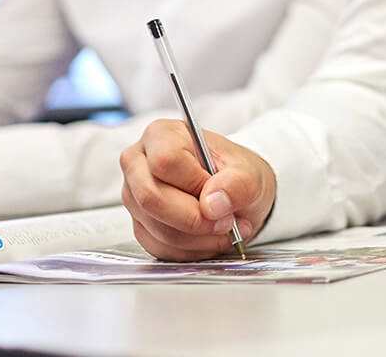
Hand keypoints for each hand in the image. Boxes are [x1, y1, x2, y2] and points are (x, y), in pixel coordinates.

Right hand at [119, 119, 272, 260]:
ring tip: (227, 229)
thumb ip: (237, 184)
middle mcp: (139, 163)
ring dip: (199, 238)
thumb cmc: (236, 175)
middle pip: (151, 198)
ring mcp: (135, 196)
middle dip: (194, 219)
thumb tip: (213, 204)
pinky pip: (159, 247)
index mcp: (162, 135)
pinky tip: (210, 238)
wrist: (235, 194)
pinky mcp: (140, 225)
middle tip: (227, 222)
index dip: (194, 184)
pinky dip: (191, 249)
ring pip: (157, 228)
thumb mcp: (250, 173)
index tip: (220, 195)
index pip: (165, 161)